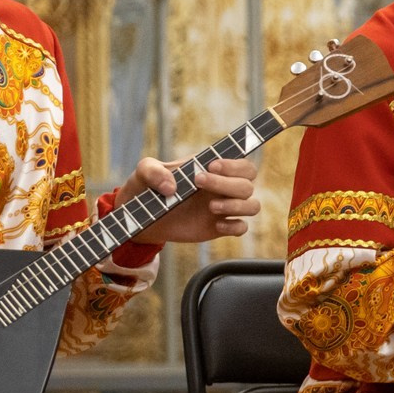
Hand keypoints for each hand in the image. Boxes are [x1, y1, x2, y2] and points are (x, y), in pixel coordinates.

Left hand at [126, 156, 257, 244]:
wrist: (141, 217)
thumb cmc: (146, 188)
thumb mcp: (143, 171)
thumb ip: (153, 171)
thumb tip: (171, 187)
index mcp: (212, 170)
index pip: (242, 165)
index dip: (234, 165)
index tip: (212, 166)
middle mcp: (223, 188)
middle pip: (247, 184)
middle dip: (226, 183)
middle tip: (198, 183)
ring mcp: (223, 208)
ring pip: (252, 205)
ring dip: (236, 205)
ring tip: (211, 207)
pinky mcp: (219, 227)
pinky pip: (241, 227)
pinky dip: (234, 227)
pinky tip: (216, 226)